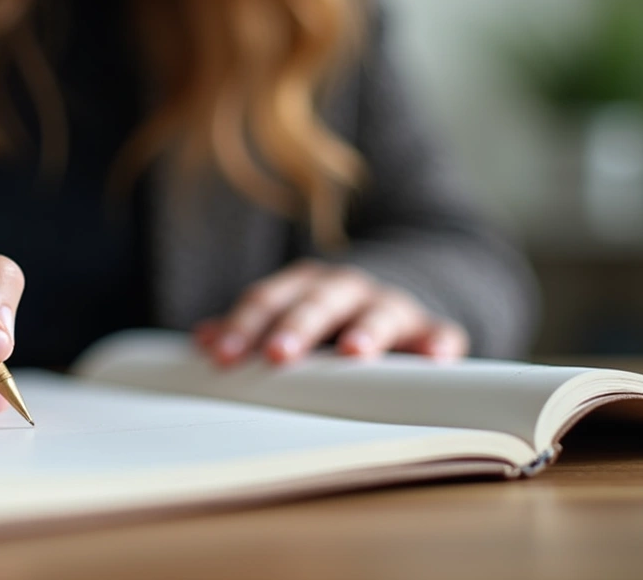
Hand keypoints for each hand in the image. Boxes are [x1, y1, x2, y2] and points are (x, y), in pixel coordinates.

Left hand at [194, 260, 467, 364]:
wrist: (393, 294)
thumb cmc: (328, 315)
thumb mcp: (287, 311)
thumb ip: (251, 324)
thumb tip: (203, 339)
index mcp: (305, 285)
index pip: (269, 300)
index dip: (245, 325)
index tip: (223, 354)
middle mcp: (346, 289)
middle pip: (318, 304)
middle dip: (297, 328)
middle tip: (278, 355)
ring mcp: (391, 306)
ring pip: (379, 312)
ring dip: (366, 330)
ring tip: (355, 351)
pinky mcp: (430, 329)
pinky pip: (439, 333)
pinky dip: (439, 343)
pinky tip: (436, 358)